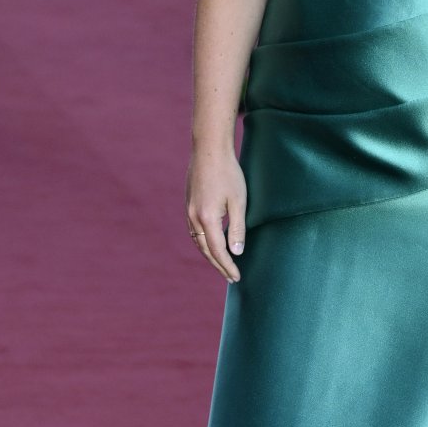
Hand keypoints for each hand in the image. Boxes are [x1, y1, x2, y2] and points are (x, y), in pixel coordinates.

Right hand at [186, 147, 247, 282]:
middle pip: (205, 250)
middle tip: (231, 276)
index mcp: (207, 218)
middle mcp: (194, 217)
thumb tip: (236, 252)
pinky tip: (211, 243)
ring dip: (210, 255)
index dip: (227, 266)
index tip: (237, 277)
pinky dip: (203, 242)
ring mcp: (189, 211)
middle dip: (219, 264)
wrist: (209, 150)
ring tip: (223, 264)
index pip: (217, 251)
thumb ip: (237, 228)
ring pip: (197, 241)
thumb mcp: (239, 202)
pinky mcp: (189, 204)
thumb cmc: (228, 173)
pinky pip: (194, 231)